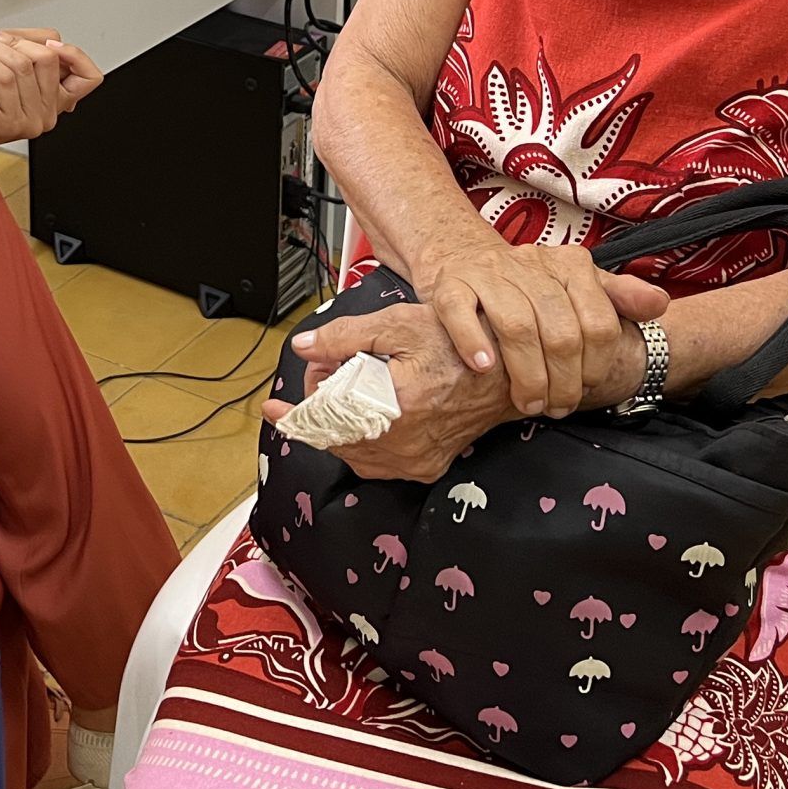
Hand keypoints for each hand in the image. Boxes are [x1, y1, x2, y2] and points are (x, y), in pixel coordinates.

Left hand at [0, 27, 104, 164]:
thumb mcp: (7, 69)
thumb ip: (31, 54)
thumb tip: (50, 38)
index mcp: (53, 100)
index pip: (89, 78)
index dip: (76, 55)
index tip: (50, 43)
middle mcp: (48, 114)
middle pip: (49, 60)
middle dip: (13, 39)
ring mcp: (32, 121)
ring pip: (23, 66)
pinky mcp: (12, 123)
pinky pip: (5, 79)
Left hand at [267, 301, 650, 481]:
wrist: (514, 367)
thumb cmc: (461, 338)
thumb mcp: (399, 323)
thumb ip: (345, 336)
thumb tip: (304, 348)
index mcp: (396, 408)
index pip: (327, 423)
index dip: (295, 415)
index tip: (273, 407)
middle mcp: (407, 444)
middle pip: (337, 443)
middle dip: (316, 416)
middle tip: (315, 385)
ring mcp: (420, 460)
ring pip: (357, 458)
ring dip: (337, 433)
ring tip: (334, 399)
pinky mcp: (430, 465)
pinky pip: (381, 464)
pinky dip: (362, 445)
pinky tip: (359, 419)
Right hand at [403, 237, 667, 419]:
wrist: (465, 259)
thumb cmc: (528, 287)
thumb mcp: (579, 287)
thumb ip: (620, 298)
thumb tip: (660, 304)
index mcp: (570, 265)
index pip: (598, 321)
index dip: (596, 364)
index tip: (587, 388)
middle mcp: (530, 264)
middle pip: (559, 330)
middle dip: (562, 379)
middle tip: (558, 407)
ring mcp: (488, 274)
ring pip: (515, 325)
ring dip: (525, 373)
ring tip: (528, 402)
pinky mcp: (449, 286)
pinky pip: (460, 312)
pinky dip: (474, 343)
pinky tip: (485, 369)